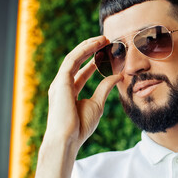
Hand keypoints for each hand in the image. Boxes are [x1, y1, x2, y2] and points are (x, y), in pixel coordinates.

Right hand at [44, 35, 122, 150]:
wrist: (68, 139)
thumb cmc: (80, 126)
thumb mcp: (98, 104)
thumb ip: (105, 88)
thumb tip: (118, 75)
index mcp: (70, 92)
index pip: (81, 72)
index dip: (92, 62)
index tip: (105, 54)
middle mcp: (62, 85)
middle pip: (76, 61)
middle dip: (90, 50)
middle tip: (105, 41)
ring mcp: (60, 82)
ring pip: (74, 57)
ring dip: (88, 46)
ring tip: (103, 38)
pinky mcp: (60, 81)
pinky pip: (73, 60)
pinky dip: (85, 50)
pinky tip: (97, 44)